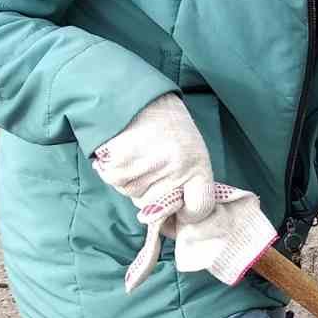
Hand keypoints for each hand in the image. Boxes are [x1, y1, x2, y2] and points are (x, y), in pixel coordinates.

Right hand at [93, 96, 275, 292]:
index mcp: (198, 164)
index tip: (182, 210)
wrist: (133, 94)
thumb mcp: (189, 149)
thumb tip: (174, 222)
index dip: (190, 215)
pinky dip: (117, 174)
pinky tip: (124, 154)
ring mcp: (147, 169)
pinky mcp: (120, 166)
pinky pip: (118, 185)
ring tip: (139, 155)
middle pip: (162, 209)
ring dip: (135, 184)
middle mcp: (175, 168)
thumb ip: (188, 182)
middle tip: (153, 167)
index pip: (200, 208)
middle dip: (156, 197)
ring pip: (137, 199)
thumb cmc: (166, 124)